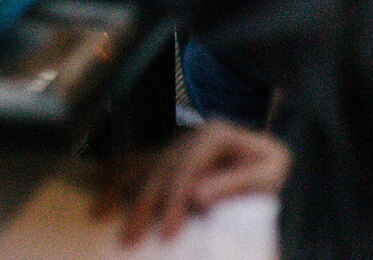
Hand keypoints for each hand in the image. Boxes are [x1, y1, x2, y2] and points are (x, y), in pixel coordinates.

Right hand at [96, 123, 291, 245]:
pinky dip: (118, 171)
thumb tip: (197, 195)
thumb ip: (236, 183)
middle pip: (160, 170)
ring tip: (98, 213)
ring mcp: (179, 141)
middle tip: (129, 237)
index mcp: (216, 135)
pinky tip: (99, 181)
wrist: (272, 157)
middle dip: (143, 205)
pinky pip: (140, 160)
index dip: (175, 202)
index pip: (187, 170)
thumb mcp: (269, 174)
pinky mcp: (172, 152)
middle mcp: (192, 135)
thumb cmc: (273, 170)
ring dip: (119, 189)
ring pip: (143, 163)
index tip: (168, 233)